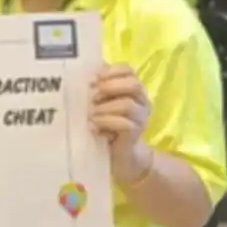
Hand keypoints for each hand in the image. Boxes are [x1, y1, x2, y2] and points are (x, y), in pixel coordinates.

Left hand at [90, 64, 152, 184]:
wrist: (121, 155)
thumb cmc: (107, 124)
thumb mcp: (101, 103)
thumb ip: (97, 88)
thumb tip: (84, 75)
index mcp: (133, 89)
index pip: (128, 70)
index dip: (112, 71)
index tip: (94, 77)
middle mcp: (141, 101)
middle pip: (134, 84)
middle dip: (110, 86)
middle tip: (92, 95)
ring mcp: (141, 118)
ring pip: (128, 104)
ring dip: (106, 107)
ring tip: (91, 113)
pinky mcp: (136, 133)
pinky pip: (125, 124)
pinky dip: (107, 122)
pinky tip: (94, 127)